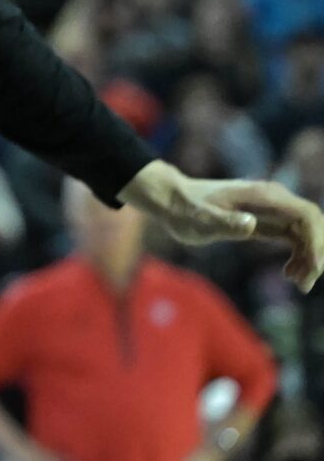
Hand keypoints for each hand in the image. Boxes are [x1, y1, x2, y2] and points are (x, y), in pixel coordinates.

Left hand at [124, 161, 323, 290]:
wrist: (171, 200)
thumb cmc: (183, 209)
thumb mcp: (199, 218)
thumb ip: (224, 222)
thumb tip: (250, 224)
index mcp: (262, 196)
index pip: (306, 215)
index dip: (316, 241)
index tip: (313, 268)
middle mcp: (273, 199)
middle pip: (312, 224)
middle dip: (316, 253)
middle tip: (302, 284)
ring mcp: (271, 209)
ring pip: (306, 233)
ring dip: (309, 258)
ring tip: (297, 284)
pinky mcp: (266, 220)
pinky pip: (294, 238)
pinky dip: (298, 255)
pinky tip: (289, 274)